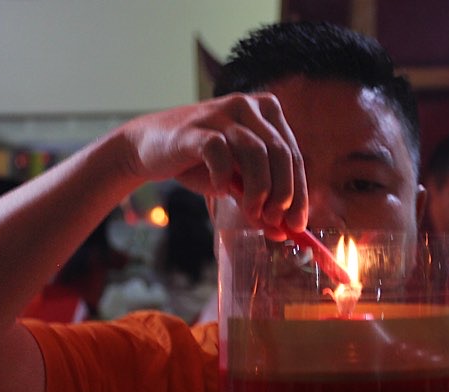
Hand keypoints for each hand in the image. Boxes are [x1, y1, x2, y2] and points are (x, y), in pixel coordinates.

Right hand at [118, 92, 307, 237]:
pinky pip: (220, 152)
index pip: (293, 155)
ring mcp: (221, 113)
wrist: (148, 148)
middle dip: (283, 193)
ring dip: (259, 189)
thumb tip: (282, 229)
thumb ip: (258, 198)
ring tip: (251, 213)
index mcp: (266, 113)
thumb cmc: (198, 163)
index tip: (297, 224)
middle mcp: (247, 106)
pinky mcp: (196, 128)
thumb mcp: (235, 181)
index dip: (299, 193)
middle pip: (280, 153)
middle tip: (275, 222)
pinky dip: (224, 176)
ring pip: (256, 152)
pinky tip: (220, 191)